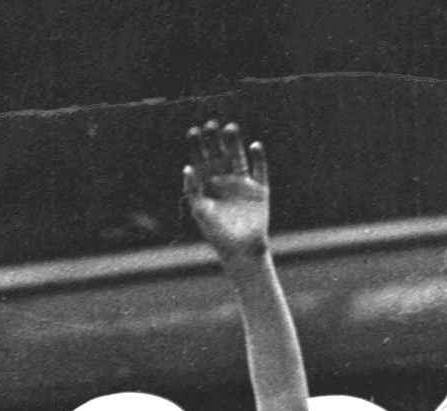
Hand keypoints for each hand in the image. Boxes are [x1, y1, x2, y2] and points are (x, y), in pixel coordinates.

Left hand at [181, 119, 270, 259]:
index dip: (197, 144)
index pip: (200, 158)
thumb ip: (193, 190)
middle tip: (211, 124)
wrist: (241, 250)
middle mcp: (224, 179)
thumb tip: (187, 168)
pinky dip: (258, 157)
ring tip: (230, 127)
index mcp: (207, 184)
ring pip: (238, 156)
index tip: (194, 131)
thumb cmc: (216, 233)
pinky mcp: (259, 189)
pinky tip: (255, 146)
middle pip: (219, 152)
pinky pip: (259, 169)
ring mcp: (242, 182)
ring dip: (234, 142)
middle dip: (214, 138)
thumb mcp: (200, 212)